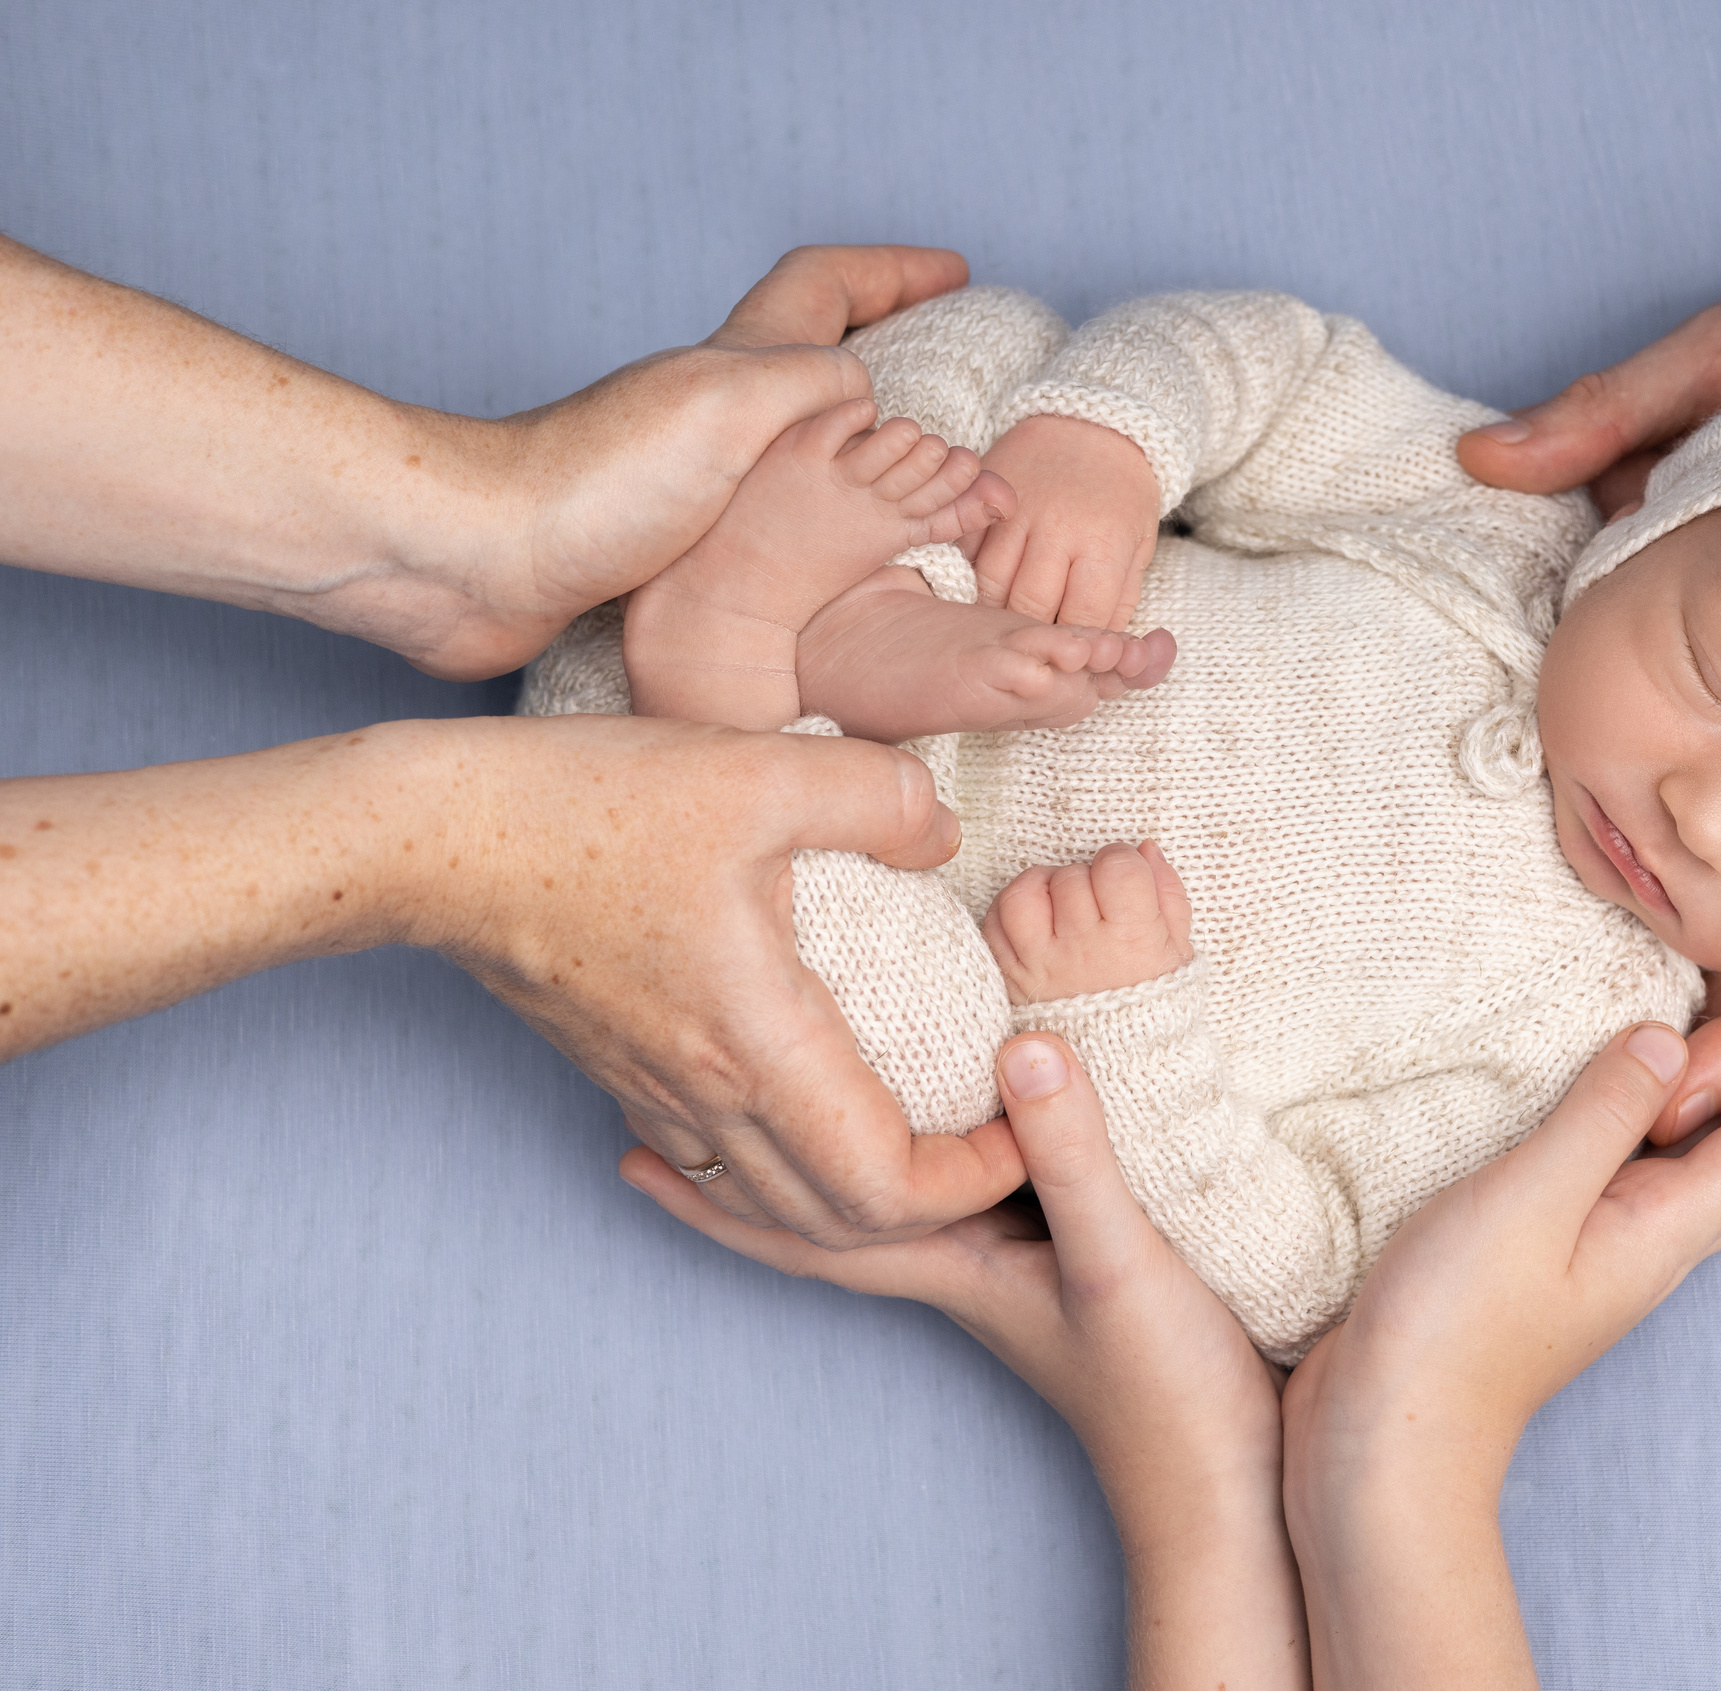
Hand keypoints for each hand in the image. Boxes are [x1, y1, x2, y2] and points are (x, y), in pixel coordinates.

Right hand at [403, 714, 1023, 1246]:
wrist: (427, 839)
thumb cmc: (584, 804)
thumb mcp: (759, 771)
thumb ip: (881, 797)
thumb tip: (947, 834)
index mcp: (757, 1048)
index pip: (887, 1188)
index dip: (974, 1176)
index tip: (1020, 1113)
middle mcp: (708, 1096)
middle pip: (841, 1222)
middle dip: (937, 1204)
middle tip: (998, 1136)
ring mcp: (657, 1094)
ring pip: (778, 1202)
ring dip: (863, 1196)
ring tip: (929, 1133)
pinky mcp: (625, 1072)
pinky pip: (725, 1160)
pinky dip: (791, 1167)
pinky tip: (819, 1108)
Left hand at [447, 245, 974, 676]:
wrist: (479, 561)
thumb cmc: (595, 481)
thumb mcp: (729, 404)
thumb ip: (813, 385)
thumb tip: (869, 400)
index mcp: (735, 365)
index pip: (825, 286)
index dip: (894, 271)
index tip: (958, 274)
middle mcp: (713, 409)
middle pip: (813, 354)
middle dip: (886, 349)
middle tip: (950, 372)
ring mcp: (689, 476)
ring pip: (794, 440)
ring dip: (857, 444)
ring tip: (918, 472)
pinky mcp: (667, 545)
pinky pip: (768, 518)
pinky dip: (817, 519)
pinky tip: (836, 557)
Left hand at [622, 1032, 1306, 1685]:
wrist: (1222, 1481)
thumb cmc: (1166, 1391)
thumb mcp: (1120, 1258)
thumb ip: (1072, 1157)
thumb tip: (1020, 1047)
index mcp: (951, 1264)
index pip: (805, 1227)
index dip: (715, 1194)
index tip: (631, 1148)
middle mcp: (963, 1263)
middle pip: (824, 1211)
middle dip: (746, 1163)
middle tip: (674, 1095)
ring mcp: (1010, 1266)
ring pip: (884, 1199)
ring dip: (824, 1152)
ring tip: (775, 1089)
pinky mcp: (1064, 1256)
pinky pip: (960, 1191)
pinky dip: (921, 1152)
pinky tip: (944, 1119)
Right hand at [965, 415, 1164, 627]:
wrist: (1094, 425)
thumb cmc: (1122, 495)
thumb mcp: (1139, 545)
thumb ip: (1121, 598)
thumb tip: (1102, 647)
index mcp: (1103, 543)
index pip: (1081, 617)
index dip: (1075, 647)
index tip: (1070, 656)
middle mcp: (1057, 528)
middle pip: (1029, 607)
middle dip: (1031, 636)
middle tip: (1032, 648)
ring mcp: (1017, 511)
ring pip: (990, 583)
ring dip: (993, 612)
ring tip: (1001, 626)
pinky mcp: (987, 496)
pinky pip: (967, 550)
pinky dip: (970, 575)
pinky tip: (978, 590)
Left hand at [983, 840, 1193, 1003]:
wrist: (1120, 1073)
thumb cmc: (1153, 1006)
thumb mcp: (1178, 953)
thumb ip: (1167, 896)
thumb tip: (1146, 849)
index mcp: (1132, 943)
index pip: (1118, 868)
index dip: (1123, 862)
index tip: (1126, 878)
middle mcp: (1082, 952)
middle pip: (1072, 877)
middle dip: (1086, 879)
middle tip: (1098, 902)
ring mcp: (1040, 966)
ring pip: (1024, 893)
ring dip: (1043, 887)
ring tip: (1060, 904)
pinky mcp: (1010, 978)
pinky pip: (994, 924)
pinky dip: (1010, 914)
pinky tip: (1036, 924)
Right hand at [1280, 1022, 1720, 1688]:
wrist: (1390, 1438)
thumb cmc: (1451, 1328)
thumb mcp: (1526, 1202)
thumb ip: (1599, 1117)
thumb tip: (1670, 1041)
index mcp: (1663, 1227)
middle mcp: (1658, 1241)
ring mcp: (1615, 1252)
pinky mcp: (1566, 1252)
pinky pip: (1670, 1177)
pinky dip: (1713, 1138)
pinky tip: (1691, 1132)